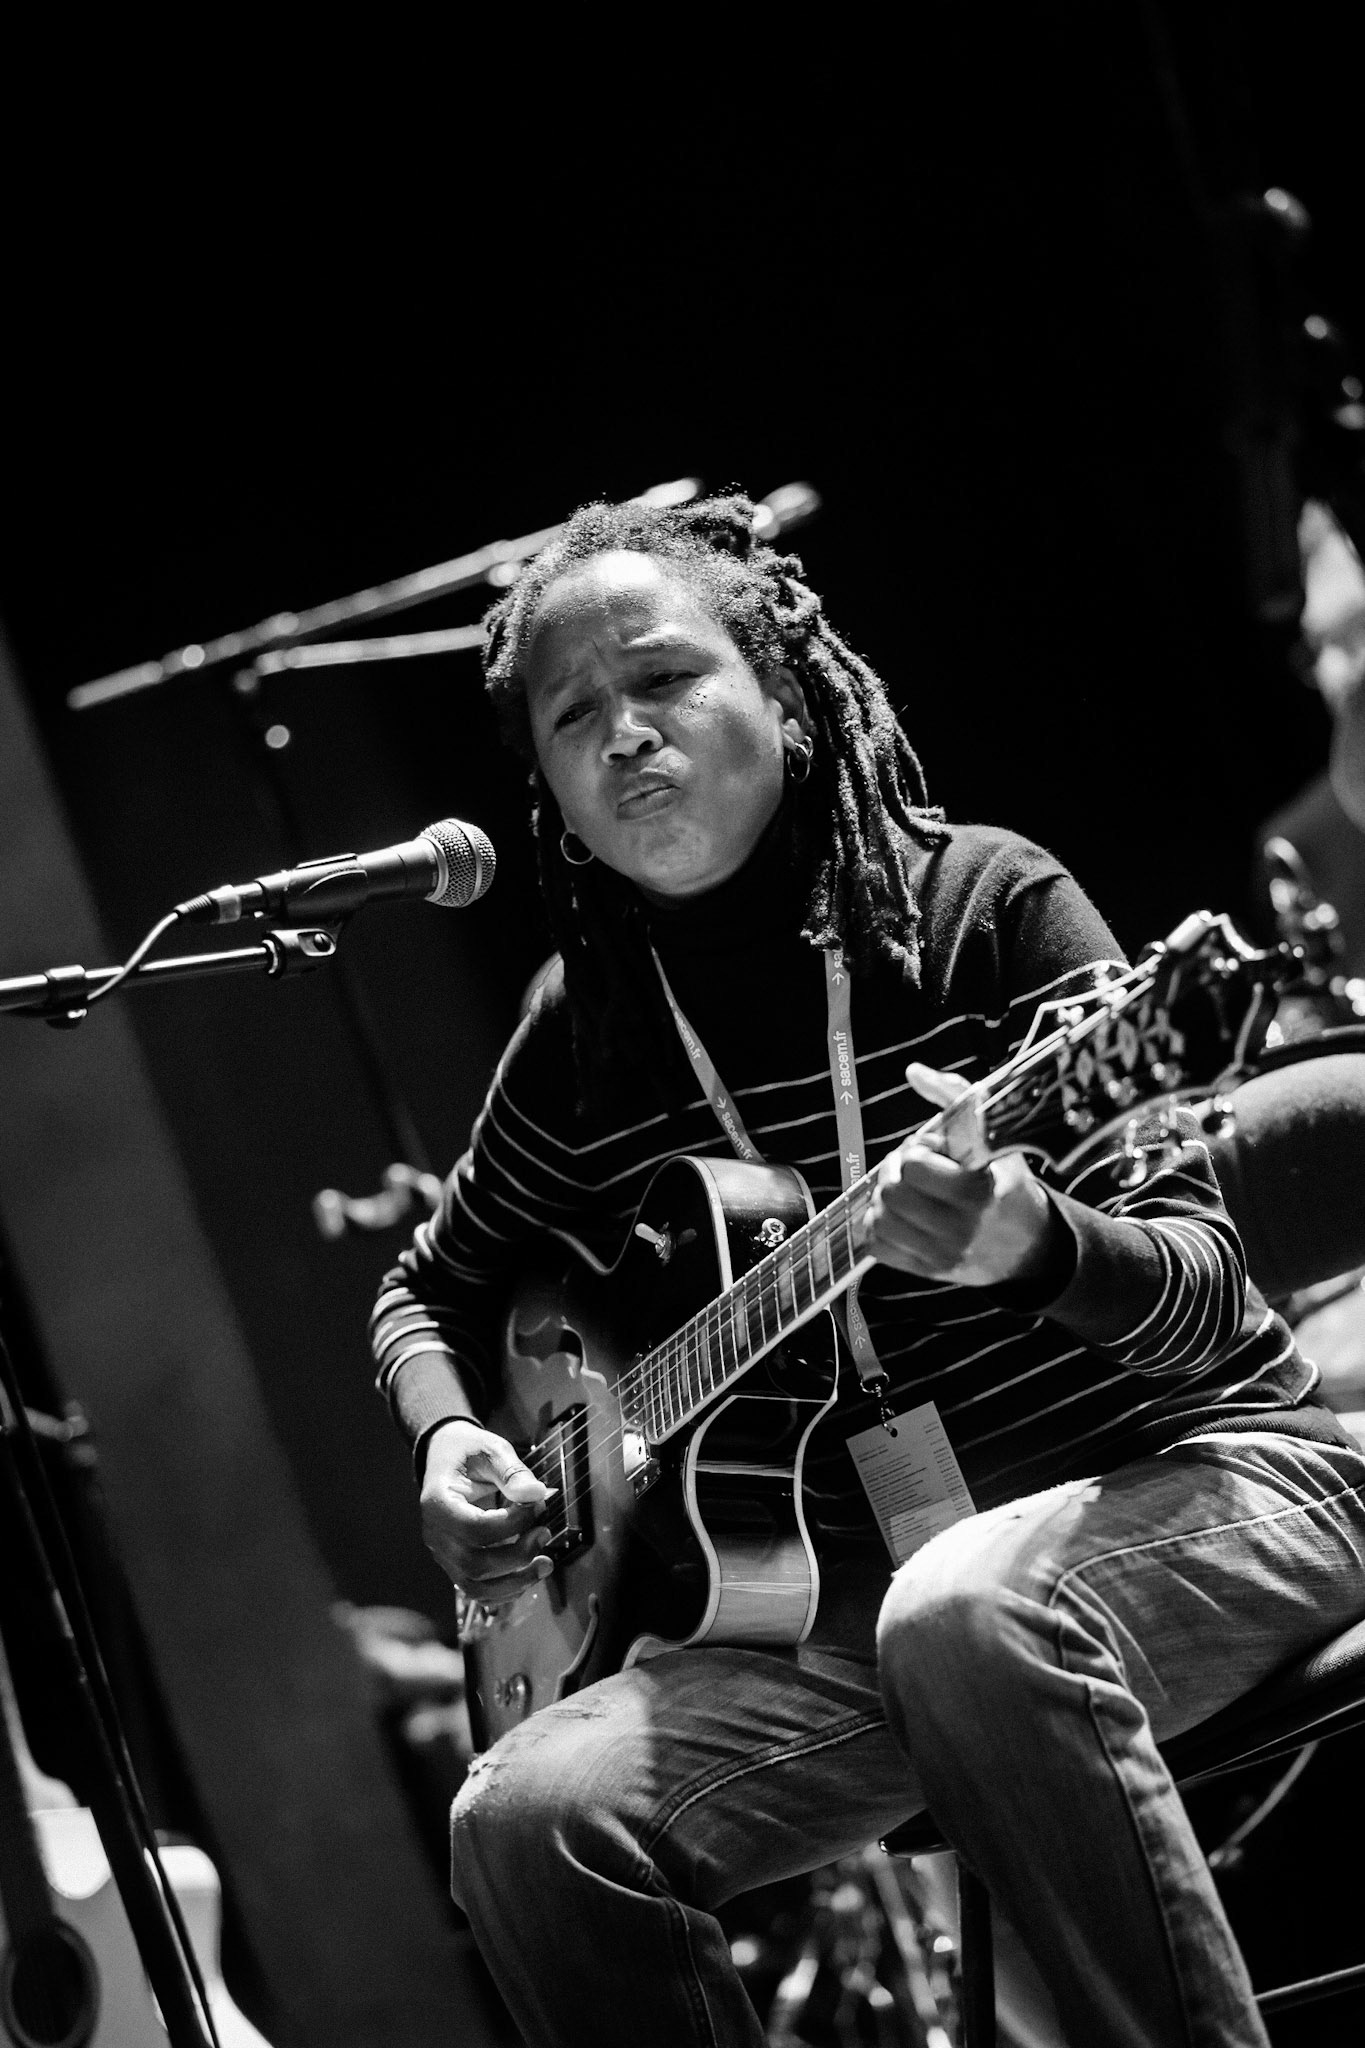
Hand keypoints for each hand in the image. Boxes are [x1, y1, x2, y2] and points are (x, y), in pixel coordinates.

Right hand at [419, 1419, 555, 1606]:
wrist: (446, 1458)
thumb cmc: (468, 1452)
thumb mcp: (491, 1450)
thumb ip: (512, 1472)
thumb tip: (537, 1493)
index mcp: (438, 1503)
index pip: (475, 1529)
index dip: (513, 1523)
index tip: (537, 1505)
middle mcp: (436, 1535)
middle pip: (475, 1565)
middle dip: (518, 1556)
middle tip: (545, 1532)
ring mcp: (444, 1554)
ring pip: (476, 1587)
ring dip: (516, 1582)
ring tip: (545, 1564)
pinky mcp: (456, 1564)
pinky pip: (478, 1590)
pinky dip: (506, 1590)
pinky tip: (529, 1574)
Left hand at [858, 1063, 1055, 1287]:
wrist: (1028, 1244)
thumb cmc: (1005, 1182)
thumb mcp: (995, 1136)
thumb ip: (956, 1097)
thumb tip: (914, 1071)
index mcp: (978, 1194)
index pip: (913, 1166)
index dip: (916, 1149)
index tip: (934, 1148)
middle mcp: (959, 1230)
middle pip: (891, 1193)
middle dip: (894, 1171)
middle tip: (913, 1166)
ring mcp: (942, 1256)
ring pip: (879, 1219)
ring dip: (884, 1197)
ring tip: (906, 1189)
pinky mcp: (926, 1271)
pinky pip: (877, 1246)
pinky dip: (879, 1225)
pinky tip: (899, 1213)